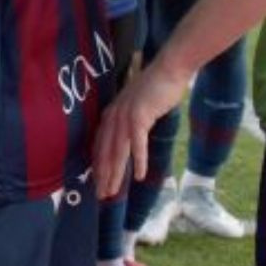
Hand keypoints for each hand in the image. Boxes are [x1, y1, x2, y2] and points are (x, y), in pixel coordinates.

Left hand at [93, 62, 190, 198]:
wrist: (168, 70)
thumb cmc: (156, 90)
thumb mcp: (138, 108)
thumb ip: (130, 123)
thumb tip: (129, 139)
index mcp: (111, 115)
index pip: (100, 146)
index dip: (98, 166)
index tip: (97, 183)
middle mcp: (113, 117)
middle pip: (105, 152)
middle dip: (102, 175)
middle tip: (101, 195)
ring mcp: (125, 116)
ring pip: (117, 151)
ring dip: (115, 173)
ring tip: (112, 191)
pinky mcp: (139, 117)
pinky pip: (137, 143)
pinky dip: (137, 160)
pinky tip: (138, 176)